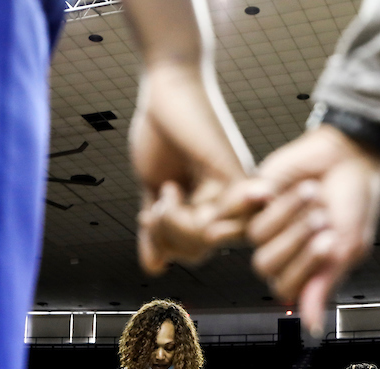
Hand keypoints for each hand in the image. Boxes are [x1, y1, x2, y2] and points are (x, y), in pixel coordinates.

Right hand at [130, 65, 260, 273]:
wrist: (166, 87)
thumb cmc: (162, 131)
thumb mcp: (152, 189)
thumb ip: (156, 230)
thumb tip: (154, 270)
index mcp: (213, 204)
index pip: (194, 252)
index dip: (165, 246)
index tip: (145, 220)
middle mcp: (229, 201)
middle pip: (199, 251)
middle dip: (166, 238)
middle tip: (152, 210)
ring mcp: (234, 192)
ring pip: (204, 243)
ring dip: (171, 228)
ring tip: (162, 194)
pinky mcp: (235, 180)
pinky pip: (212, 225)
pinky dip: (180, 218)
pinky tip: (168, 191)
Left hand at [238, 125, 379, 333]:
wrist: (348, 156)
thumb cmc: (354, 204)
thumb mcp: (347, 248)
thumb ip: (323, 286)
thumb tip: (312, 328)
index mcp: (302, 272)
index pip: (283, 288)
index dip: (303, 265)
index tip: (330, 241)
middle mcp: (279, 253)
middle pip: (264, 265)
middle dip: (296, 236)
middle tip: (321, 214)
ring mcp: (262, 227)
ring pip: (255, 235)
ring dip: (287, 210)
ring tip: (310, 191)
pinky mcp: (249, 200)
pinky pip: (230, 211)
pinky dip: (246, 199)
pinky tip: (267, 190)